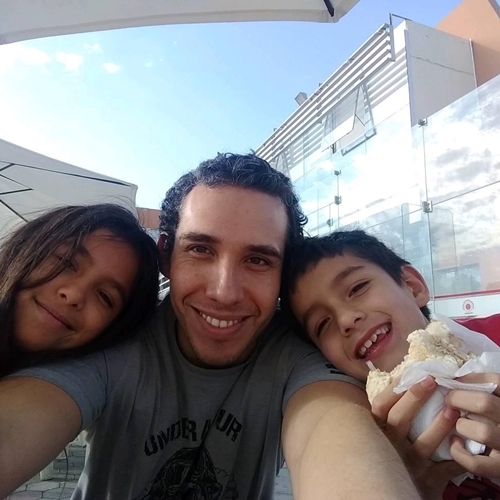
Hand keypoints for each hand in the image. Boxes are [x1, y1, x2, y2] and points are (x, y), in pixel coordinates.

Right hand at [372, 376, 463, 498]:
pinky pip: (445, 467)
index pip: (380, 406)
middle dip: (415, 397)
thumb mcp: (381, 435)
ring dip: (439, 425)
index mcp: (377, 431)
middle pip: (399, 418)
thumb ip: (388, 414)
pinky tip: (467, 444)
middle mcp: (389, 447)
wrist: (389, 492)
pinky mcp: (427, 481)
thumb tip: (404, 380)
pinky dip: (458, 456)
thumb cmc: (389, 454)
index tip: (410, 372)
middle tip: (432, 380)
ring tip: (453, 409)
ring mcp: (408, 464)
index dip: (394, 389)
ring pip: (424, 443)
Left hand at [447, 372, 499, 478]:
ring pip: (482, 432)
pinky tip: (455, 443)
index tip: (456, 381)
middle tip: (448, 400)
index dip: (471, 378)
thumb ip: (482, 391)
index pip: (496, 382)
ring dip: (462, 426)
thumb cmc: (492, 419)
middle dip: (458, 398)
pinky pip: (476, 463)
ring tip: (458, 423)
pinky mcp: (499, 468)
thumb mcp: (495, 401)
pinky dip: (459, 453)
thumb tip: (453, 379)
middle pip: (484, 403)